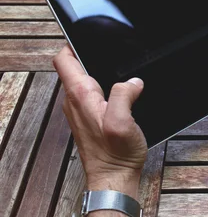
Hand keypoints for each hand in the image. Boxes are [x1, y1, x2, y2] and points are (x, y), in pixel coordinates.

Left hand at [53, 46, 146, 197]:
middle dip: (91, 58)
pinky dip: (105, 91)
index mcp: (80, 96)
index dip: (73, 45)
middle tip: (113, 55)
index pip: (64, 60)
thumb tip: (133, 81)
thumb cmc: (116, 154)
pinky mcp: (89, 120)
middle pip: (74, 69)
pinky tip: (122, 96)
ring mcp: (81, 112)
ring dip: (100, 75)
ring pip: (85, 83)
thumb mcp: (122, 121)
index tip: (89, 37)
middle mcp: (75, 102)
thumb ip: (124, 94)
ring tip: (121, 74)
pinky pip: (93, 97)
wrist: (113, 178)